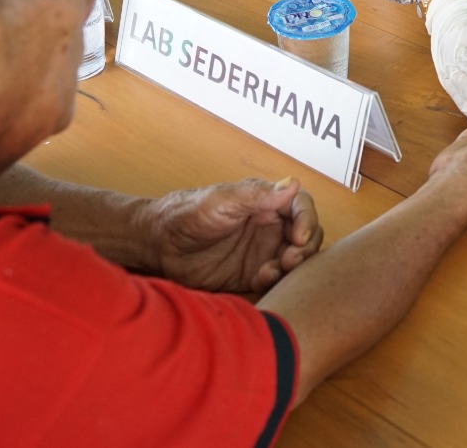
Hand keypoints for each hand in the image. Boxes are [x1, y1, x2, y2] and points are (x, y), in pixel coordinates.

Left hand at [142, 178, 323, 293]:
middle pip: (306, 236)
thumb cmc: (185, 213)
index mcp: (265, 202)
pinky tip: (260, 280)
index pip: (301, 207)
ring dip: (292, 268)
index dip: (307, 220)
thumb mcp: (220, 201)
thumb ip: (256, 195)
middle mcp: (269, 226)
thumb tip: (293, 184)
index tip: (300, 237)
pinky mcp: (252, 275)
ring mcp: (262, 251)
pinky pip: (277, 281)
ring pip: (296, 260)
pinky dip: (276, 282)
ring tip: (271, 272)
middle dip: (305, 249)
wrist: (158, 244)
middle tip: (289, 260)